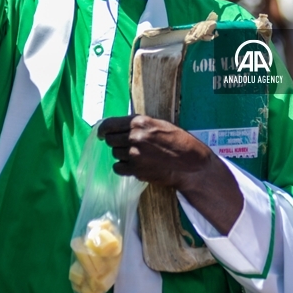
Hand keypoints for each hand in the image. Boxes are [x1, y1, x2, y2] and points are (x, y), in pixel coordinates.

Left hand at [98, 115, 215, 190]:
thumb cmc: (179, 141)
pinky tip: (133, 165)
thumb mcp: (159, 124)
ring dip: (121, 154)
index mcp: (139, 122)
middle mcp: (134, 137)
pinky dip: (123, 167)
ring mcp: (133, 155)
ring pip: (114, 154)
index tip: (102, 133)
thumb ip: (139, 125)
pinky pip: (118, 168)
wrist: (190, 164)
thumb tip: (121, 127)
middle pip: (110, 140)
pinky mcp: (135, 170)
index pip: (109, 124)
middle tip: (123, 144)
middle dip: (114, 141)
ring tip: (135, 154)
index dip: (103, 129)